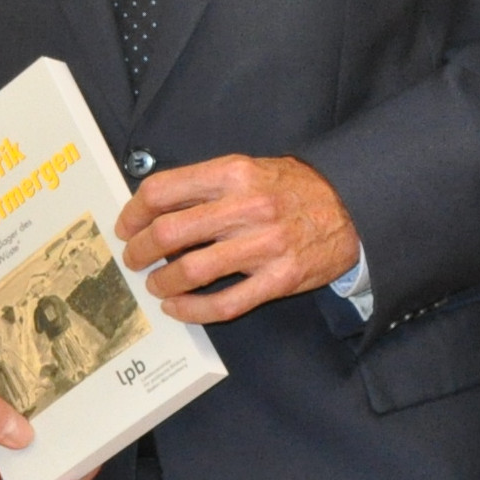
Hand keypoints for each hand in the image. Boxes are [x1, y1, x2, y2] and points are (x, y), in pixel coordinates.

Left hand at [114, 155, 358, 324]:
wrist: (352, 207)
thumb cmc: (293, 189)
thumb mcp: (249, 169)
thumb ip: (206, 185)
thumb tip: (154, 209)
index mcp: (233, 173)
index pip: (162, 191)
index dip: (133, 212)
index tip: (126, 226)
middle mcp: (246, 207)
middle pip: (168, 233)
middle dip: (139, 251)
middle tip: (134, 259)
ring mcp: (263, 246)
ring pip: (191, 271)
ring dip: (161, 282)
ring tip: (156, 284)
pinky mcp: (279, 279)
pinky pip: (224, 304)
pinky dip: (192, 310)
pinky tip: (178, 308)